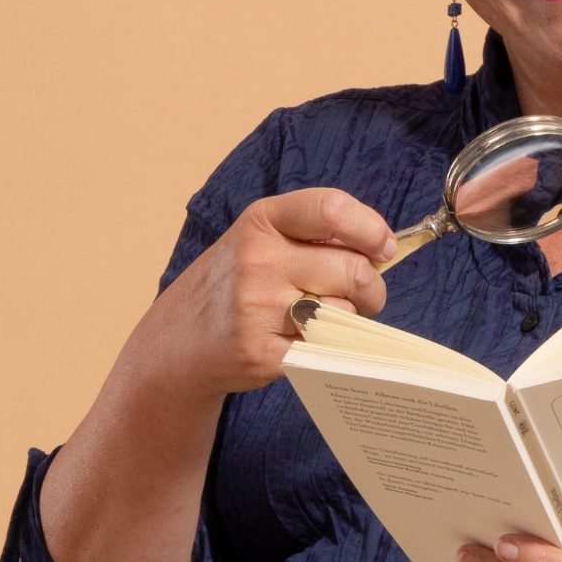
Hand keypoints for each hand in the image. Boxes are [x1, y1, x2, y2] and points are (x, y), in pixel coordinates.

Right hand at [131, 188, 394, 401]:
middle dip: (372, 288)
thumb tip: (383, 248)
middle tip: (363, 297)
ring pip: (344, 312)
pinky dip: (326, 349)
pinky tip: (304, 344)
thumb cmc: (236, 285)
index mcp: (261, 222)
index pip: (331, 209)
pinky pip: (324, 349)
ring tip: (323, 319)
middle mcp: (257, 260)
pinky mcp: (260, 352)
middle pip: (352, 269)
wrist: (178, 341)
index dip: (370, 229)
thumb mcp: (260, 241)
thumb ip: (314, 236)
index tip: (383, 248)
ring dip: (347, 320)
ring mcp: (256, 308)